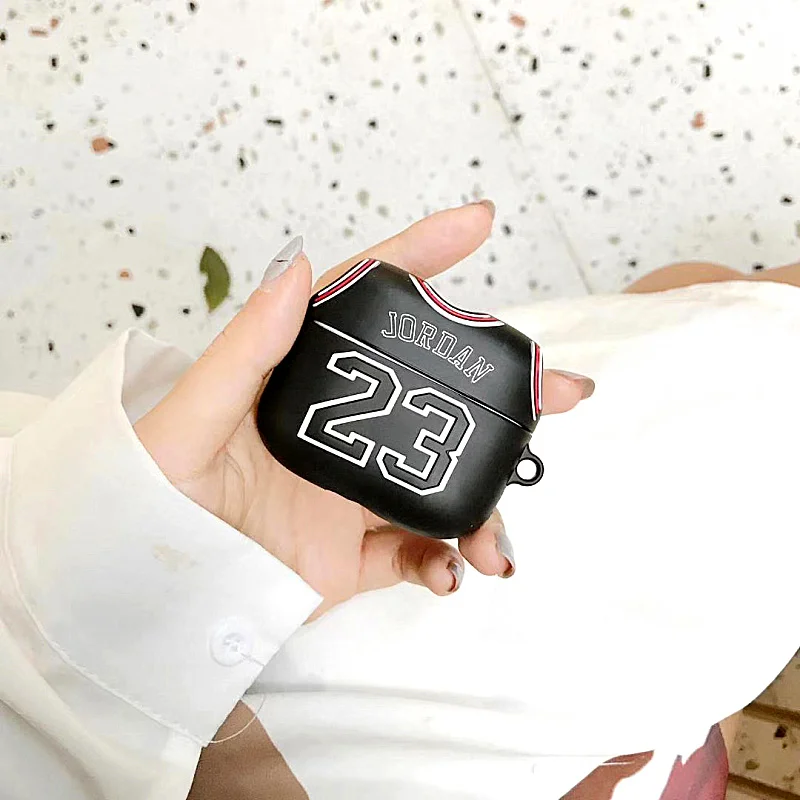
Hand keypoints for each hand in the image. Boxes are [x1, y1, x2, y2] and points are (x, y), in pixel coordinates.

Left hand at [134, 203, 593, 616]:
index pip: (366, 305)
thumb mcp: (191, 418)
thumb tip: (297, 267)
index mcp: (305, 381)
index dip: (421, 257)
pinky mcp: (356, 554)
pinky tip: (451, 576)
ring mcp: (355, 491)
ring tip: (495, 546)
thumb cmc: (155, 494)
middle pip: (435, 394)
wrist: (149, 593)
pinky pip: (417, 555)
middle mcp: (343, 427)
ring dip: (486, 509)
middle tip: (564, 391)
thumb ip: (246, 349)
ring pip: (444, 481)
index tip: (477, 221)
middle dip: (505, 392)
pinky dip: (445, 565)